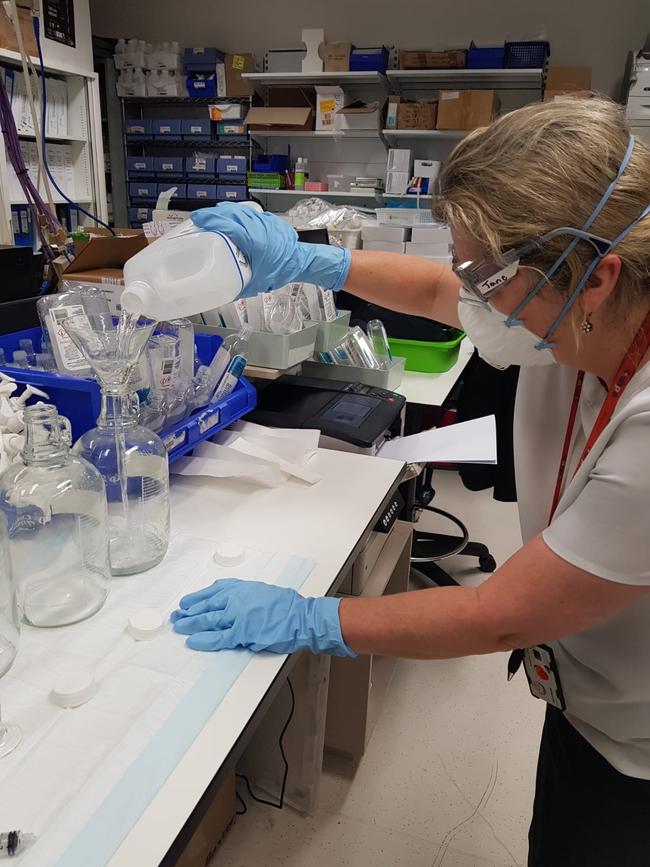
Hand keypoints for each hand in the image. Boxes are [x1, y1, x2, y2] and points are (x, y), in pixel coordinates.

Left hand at [170, 578, 355, 655]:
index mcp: (239, 588)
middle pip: (205, 606)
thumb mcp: (259, 591)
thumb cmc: (284, 605)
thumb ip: (241, 595)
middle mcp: (234, 599)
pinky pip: (218, 637)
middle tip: (175, 616)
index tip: (185, 603)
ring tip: (179, 627)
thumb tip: (227, 605)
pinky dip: (204, 640)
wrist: (299, 616)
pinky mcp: (241, 632)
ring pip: (207, 620)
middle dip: (187, 612)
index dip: (196, 599)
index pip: (211, 592)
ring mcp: (236, 616)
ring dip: (190, 624)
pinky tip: (193, 641)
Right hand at [191, 203, 350, 295]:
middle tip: (200, 219)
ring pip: (239, 209)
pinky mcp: (268, 219)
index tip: (197, 219)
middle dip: (213, 213)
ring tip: (212, 217)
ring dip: (224, 211)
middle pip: (230, 212)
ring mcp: (263, 220)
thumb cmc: (280, 271)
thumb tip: (222, 292)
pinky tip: (231, 218)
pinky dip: (237, 212)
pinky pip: (248, 211)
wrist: (301, 261)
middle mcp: (257, 226)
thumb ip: (238, 287)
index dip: (209, 219)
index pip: (226, 223)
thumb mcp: (256, 282)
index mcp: (253, 240)